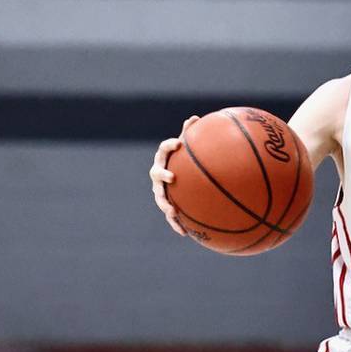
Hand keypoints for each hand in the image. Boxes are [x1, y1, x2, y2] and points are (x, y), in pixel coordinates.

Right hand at [148, 115, 198, 235]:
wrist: (178, 181)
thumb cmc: (185, 162)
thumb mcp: (188, 150)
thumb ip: (190, 135)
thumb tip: (195, 117)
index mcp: (164, 159)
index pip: (163, 149)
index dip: (169, 146)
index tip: (178, 144)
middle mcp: (159, 174)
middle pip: (156, 173)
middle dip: (162, 175)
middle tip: (171, 177)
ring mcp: (160, 190)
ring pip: (160, 198)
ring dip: (165, 204)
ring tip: (172, 211)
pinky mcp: (167, 205)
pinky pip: (170, 215)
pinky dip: (176, 224)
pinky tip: (184, 234)